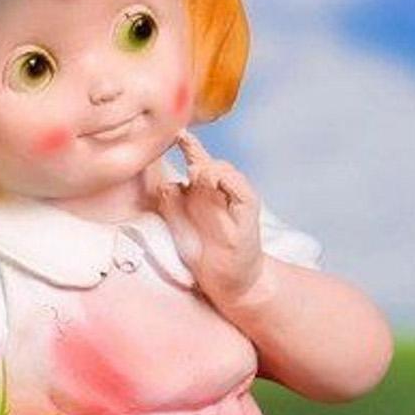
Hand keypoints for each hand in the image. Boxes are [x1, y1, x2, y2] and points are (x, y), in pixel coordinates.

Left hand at [150, 131, 272, 311]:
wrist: (230, 282)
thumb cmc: (204, 255)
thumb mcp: (179, 227)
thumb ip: (172, 205)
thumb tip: (166, 184)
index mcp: (201, 193)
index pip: (195, 161)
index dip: (187, 145)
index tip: (175, 132)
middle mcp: (219, 193)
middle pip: (209, 162)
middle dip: (195, 151)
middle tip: (180, 149)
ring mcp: (235, 201)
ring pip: (225, 171)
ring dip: (210, 168)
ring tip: (197, 172)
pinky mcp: (247, 214)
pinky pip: (242, 190)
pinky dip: (229, 181)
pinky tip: (216, 180)